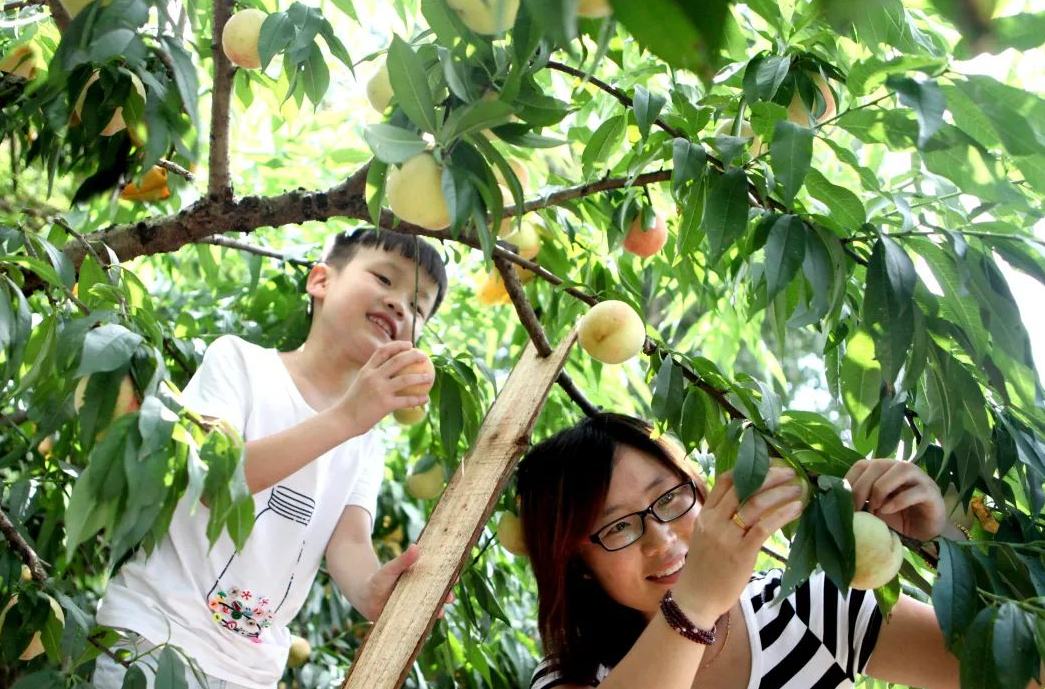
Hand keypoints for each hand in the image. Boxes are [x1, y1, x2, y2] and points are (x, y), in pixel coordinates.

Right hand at [338, 341, 433, 433]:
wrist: (342, 420)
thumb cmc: (353, 404)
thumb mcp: (360, 384)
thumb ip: (373, 377)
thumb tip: (391, 373)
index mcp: (366, 370)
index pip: (383, 351)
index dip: (398, 345)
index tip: (410, 344)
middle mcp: (373, 377)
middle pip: (398, 360)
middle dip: (414, 355)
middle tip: (424, 356)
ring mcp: (379, 390)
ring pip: (406, 379)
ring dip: (421, 377)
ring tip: (430, 377)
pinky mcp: (385, 404)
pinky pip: (406, 400)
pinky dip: (418, 399)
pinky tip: (426, 399)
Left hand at [358, 544, 454, 620]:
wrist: (364, 597)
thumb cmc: (379, 579)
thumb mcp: (391, 569)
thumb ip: (403, 560)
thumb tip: (415, 546)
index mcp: (421, 580)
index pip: (440, 579)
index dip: (450, 578)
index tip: (456, 577)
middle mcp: (421, 595)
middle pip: (438, 596)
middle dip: (446, 597)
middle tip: (450, 598)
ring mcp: (415, 608)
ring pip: (431, 610)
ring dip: (437, 612)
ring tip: (440, 613)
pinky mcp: (407, 621)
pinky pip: (418, 624)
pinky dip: (423, 626)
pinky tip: (426, 628)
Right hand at [673, 467, 805, 627]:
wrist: (696, 599)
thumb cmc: (705, 569)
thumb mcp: (707, 536)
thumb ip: (722, 518)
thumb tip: (748, 503)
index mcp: (705, 514)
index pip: (726, 481)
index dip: (749, 468)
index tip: (770, 464)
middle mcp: (714, 521)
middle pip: (743, 488)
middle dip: (770, 476)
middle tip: (791, 471)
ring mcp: (726, 536)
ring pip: (755, 504)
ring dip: (780, 493)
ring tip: (799, 488)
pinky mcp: (740, 553)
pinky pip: (764, 527)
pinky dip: (782, 514)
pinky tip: (797, 509)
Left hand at [845, 459, 945, 540]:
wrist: (924, 531)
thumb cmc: (896, 517)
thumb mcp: (873, 508)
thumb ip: (860, 501)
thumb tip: (838, 502)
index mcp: (883, 468)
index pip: (862, 464)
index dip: (850, 481)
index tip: (843, 502)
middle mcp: (900, 467)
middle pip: (877, 465)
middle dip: (862, 488)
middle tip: (857, 509)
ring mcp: (919, 478)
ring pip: (899, 470)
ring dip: (881, 489)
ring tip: (874, 509)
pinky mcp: (932, 492)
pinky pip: (916, 491)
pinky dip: (898, 501)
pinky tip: (887, 511)